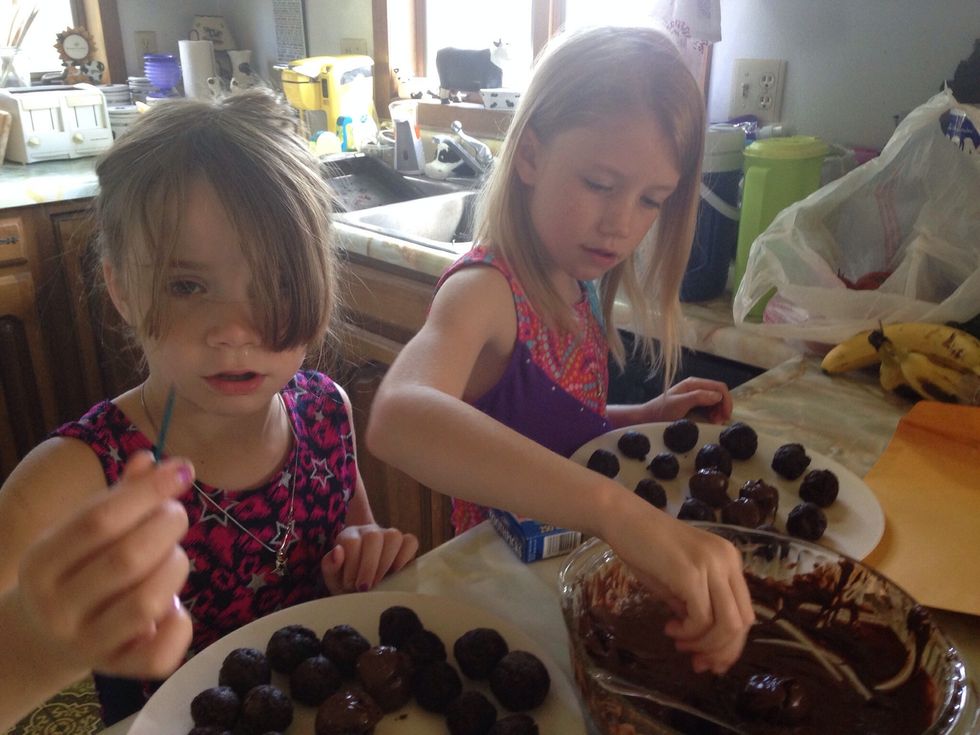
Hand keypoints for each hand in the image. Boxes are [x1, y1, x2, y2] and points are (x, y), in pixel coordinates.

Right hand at [14, 451, 193, 679]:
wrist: (38, 640)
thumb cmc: (71, 570)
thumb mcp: (78, 532)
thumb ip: (117, 497)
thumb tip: (151, 460)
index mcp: (42, 562)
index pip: (99, 521)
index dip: (147, 492)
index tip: (182, 471)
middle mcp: (59, 607)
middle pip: (127, 560)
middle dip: (167, 527)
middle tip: (176, 515)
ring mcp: (87, 643)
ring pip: (147, 603)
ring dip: (175, 568)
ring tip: (173, 556)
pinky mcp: (117, 670)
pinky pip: (160, 654)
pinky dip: (180, 625)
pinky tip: (174, 606)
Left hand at [321, 525, 418, 594]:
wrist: (363, 591)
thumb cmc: (347, 585)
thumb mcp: (333, 579)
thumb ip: (330, 566)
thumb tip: (338, 552)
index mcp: (348, 536)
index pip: (351, 541)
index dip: (352, 564)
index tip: (350, 585)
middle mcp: (369, 532)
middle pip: (373, 536)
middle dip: (369, 566)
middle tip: (365, 587)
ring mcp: (388, 536)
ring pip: (394, 536)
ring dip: (386, 562)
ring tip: (379, 582)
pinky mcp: (405, 545)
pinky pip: (411, 542)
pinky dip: (405, 557)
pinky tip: (395, 573)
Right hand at [601, 496, 753, 674]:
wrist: (623, 519)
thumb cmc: (646, 547)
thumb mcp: (679, 579)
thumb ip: (696, 605)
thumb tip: (703, 643)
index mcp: (730, 561)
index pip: (745, 612)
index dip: (730, 644)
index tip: (709, 660)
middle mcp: (728, 562)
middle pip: (742, 622)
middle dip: (721, 651)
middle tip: (697, 662)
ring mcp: (712, 566)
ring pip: (727, 625)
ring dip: (703, 644)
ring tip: (679, 643)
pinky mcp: (691, 573)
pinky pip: (701, 618)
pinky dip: (688, 632)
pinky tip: (670, 628)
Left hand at [648, 377, 732, 423]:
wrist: (648, 418)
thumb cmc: (662, 410)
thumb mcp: (680, 404)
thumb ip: (698, 397)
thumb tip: (718, 395)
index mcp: (694, 384)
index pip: (719, 387)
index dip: (726, 400)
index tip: (726, 416)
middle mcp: (696, 387)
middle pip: (719, 394)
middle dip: (723, 407)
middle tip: (720, 422)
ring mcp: (695, 396)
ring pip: (716, 401)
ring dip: (719, 411)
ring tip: (715, 423)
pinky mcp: (693, 405)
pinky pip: (709, 407)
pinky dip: (714, 414)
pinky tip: (711, 421)